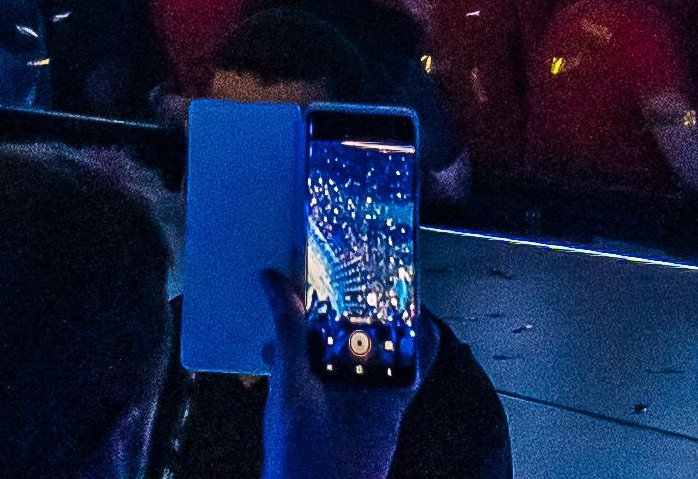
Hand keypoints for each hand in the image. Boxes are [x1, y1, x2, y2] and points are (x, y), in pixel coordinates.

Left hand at [259, 265, 415, 478]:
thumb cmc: (292, 447)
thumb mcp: (290, 381)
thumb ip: (289, 332)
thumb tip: (271, 281)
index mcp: (304, 358)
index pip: (317, 310)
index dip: (327, 282)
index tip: (338, 249)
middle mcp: (335, 368)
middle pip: (356, 321)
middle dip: (368, 295)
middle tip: (383, 259)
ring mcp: (365, 384)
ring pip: (386, 340)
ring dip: (398, 318)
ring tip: (408, 285)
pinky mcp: (390, 402)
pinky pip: (410, 370)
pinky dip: (421, 350)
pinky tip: (427, 328)